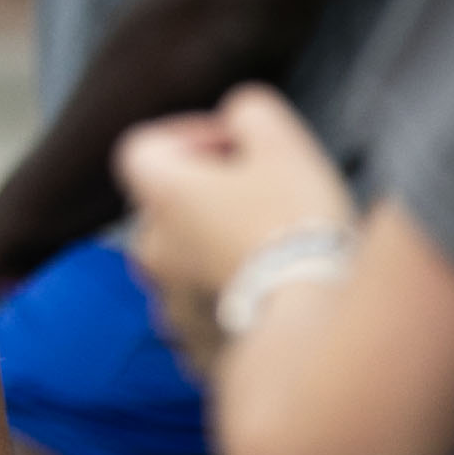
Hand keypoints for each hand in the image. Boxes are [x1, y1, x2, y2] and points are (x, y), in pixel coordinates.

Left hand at [116, 84, 358, 364]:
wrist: (311, 323)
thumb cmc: (294, 223)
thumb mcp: (281, 141)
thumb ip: (248, 111)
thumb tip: (238, 119)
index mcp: (159, 195)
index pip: (142, 147)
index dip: (188, 135)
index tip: (238, 145)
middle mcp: (151, 250)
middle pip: (163, 204)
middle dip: (207, 191)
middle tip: (264, 192)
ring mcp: (170, 302)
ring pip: (183, 259)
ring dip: (216, 243)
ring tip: (271, 245)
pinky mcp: (197, 343)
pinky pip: (203, 308)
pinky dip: (228, 293)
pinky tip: (272, 290)